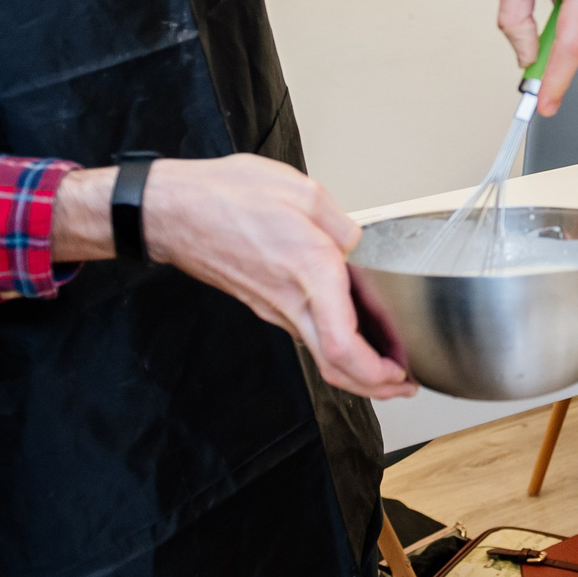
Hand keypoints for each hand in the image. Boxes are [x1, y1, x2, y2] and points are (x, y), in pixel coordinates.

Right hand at [52, 156, 416, 401]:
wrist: (174, 211)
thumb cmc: (228, 196)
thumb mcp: (301, 191)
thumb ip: (341, 223)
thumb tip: (356, 246)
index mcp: (310, 271)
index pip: (343, 345)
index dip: (376, 372)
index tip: (400, 373)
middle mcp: (291, 300)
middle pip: (335, 367)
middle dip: (375, 385)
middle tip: (403, 384)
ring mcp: (274, 307)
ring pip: (320, 354)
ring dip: (356, 367)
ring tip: (386, 363)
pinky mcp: (264, 303)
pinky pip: (305, 334)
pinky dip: (333, 345)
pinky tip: (349, 332)